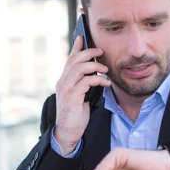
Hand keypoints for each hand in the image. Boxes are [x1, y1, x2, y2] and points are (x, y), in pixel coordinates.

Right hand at [54, 36, 110, 154]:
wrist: (68, 132)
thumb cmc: (76, 114)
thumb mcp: (81, 95)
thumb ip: (84, 83)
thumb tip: (96, 73)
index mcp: (64, 80)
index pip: (69, 59)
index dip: (76, 47)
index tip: (82, 36)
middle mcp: (63, 82)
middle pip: (74, 60)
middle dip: (89, 52)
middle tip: (101, 52)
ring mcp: (66, 89)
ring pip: (79, 68)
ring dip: (95, 66)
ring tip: (105, 70)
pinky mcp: (72, 97)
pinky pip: (86, 82)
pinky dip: (98, 80)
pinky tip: (106, 84)